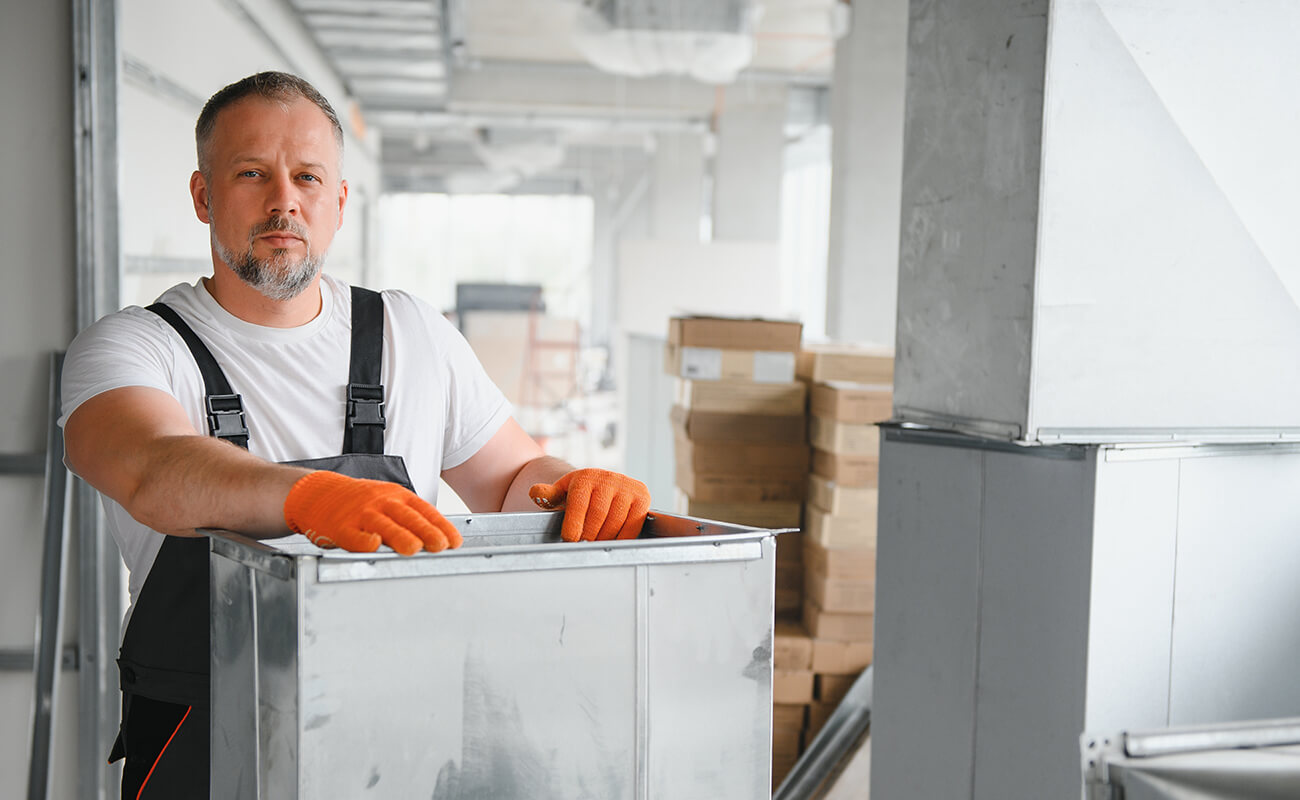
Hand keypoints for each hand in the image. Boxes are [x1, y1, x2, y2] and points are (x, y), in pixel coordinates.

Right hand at [283, 471, 460, 555]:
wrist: (319, 492)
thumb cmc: (359, 501)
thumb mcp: (388, 500)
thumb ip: (410, 516)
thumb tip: (440, 536)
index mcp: (396, 496)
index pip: (424, 510)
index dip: (441, 526)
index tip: (455, 541)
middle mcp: (381, 502)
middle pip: (407, 517)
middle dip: (426, 531)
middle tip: (441, 546)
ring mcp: (360, 514)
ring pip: (383, 525)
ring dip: (400, 536)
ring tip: (415, 549)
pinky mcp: (340, 527)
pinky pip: (353, 535)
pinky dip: (363, 540)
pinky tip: (373, 545)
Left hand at [529, 468, 650, 541]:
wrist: (603, 484)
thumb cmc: (579, 493)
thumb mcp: (562, 492)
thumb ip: (548, 495)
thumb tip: (535, 493)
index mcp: (585, 477)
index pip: (579, 505)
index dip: (574, 526)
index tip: (570, 540)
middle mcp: (608, 479)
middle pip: (598, 516)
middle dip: (589, 535)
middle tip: (583, 546)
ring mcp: (627, 487)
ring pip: (616, 522)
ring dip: (604, 539)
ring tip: (595, 545)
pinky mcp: (642, 498)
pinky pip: (633, 525)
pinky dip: (622, 538)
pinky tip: (611, 542)